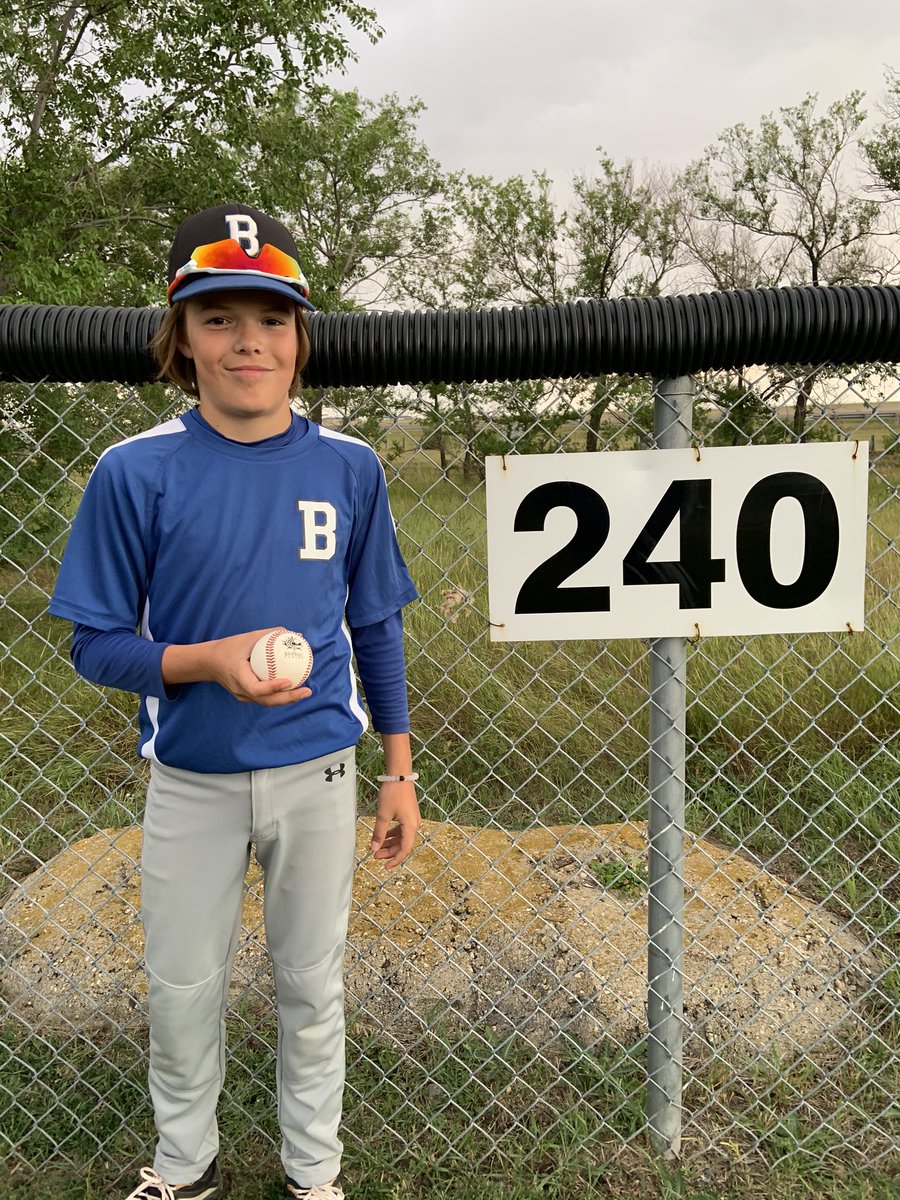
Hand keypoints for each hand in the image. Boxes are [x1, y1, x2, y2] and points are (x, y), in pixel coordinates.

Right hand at [162, 628, 311, 706]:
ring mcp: (243, 696)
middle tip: (307, 690)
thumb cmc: (230, 647)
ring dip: (287, 699)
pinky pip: (265, 698)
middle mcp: (240, 690)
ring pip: (267, 702)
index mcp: (238, 676)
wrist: (209, 662)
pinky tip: (294, 688)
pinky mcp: (246, 697)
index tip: (289, 681)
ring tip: (305, 691)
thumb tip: (296, 635)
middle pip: (266, 701)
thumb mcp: (248, 637)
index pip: (256, 688)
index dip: (273, 687)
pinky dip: (280, 695)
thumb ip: (271, 634)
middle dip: (288, 699)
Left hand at [370, 782, 420, 868]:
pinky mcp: (408, 814)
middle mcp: (414, 825)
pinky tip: (383, 836)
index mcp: (410, 827)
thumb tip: (374, 849)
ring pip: (402, 837)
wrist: (399, 776)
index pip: (404, 850)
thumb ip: (379, 833)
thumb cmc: (392, 794)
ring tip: (377, 848)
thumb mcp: (383, 815)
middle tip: (375, 856)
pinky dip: (392, 835)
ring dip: (390, 843)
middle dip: (389, 852)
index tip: (385, 867)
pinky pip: (401, 829)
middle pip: (403, 844)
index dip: (395, 860)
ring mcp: (412, 819)